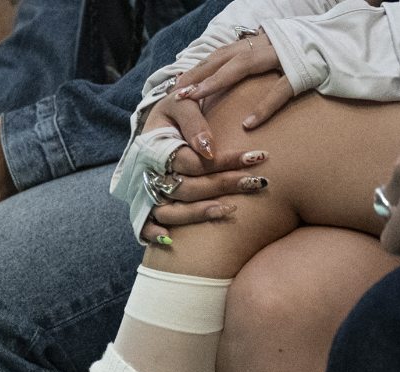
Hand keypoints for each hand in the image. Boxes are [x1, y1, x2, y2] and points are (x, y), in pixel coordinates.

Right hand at [136, 95, 271, 244]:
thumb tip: (208, 149)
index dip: (223, 162)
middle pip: (186, 189)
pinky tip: (170, 240)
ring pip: (171, 211)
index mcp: (155, 147)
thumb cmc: (174, 109)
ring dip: (201, 213)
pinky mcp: (145, 204)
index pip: (191, 162)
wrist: (157, 119)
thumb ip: (194, 122)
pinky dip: (153, 234)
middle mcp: (150, 173)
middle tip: (256, 181)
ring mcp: (147, 191)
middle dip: (223, 185)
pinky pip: (144, 225)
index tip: (254, 157)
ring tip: (232, 209)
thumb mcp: (182, 103)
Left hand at [171, 33, 294, 130]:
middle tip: (176, 93)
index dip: (197, 69)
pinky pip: (280, 91)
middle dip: (197, 75)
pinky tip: (248, 124)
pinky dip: (264, 107)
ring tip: (195, 100)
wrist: (342, 45)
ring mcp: (282, 58)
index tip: (176, 85)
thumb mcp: (273, 59)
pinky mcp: (302, 73)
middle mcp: (265, 46)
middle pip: (222, 59)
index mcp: (257, 44)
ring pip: (242, 68)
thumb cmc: (305, 57)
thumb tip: (228, 83)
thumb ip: (252, 67)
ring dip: (216, 82)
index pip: (219, 55)